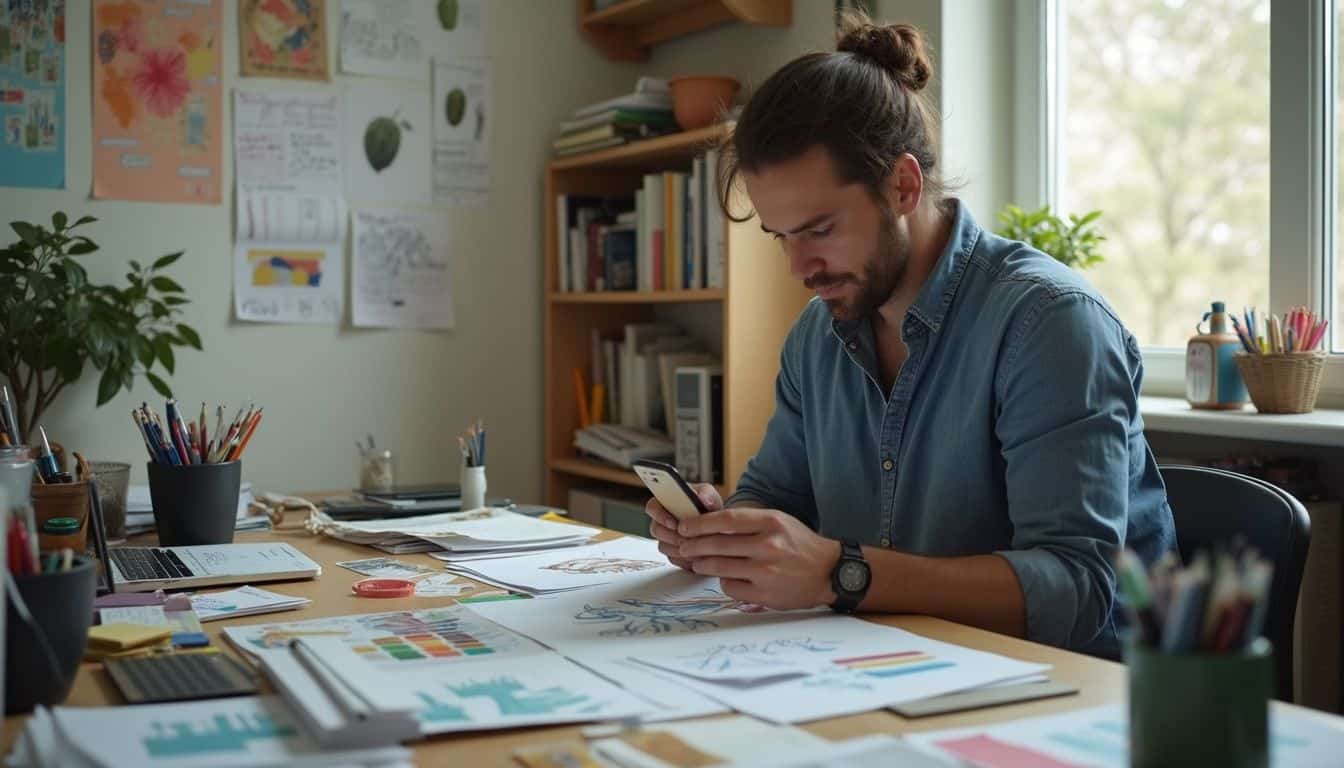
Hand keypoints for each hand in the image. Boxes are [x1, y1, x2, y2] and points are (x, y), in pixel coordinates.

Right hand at [646, 483, 722, 571]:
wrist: (717, 526)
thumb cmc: (709, 507)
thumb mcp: (710, 497)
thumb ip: (707, 495)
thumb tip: (702, 498)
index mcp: (665, 502)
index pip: (652, 507)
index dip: (660, 516)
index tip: (674, 523)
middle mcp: (661, 520)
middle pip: (655, 529)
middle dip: (671, 535)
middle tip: (687, 538)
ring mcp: (665, 537)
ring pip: (663, 546)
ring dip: (679, 548)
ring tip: (696, 547)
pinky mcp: (671, 552)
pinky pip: (672, 558)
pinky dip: (684, 559)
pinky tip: (697, 555)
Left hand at [677, 508, 840, 609]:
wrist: (830, 572)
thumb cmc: (800, 545)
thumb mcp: (779, 522)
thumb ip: (749, 522)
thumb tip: (710, 525)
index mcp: (771, 522)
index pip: (726, 520)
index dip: (700, 523)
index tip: (684, 526)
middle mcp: (768, 545)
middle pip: (717, 544)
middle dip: (693, 545)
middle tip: (682, 545)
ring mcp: (766, 571)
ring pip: (719, 567)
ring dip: (702, 564)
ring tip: (697, 562)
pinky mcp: (765, 593)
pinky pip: (730, 587)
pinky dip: (723, 581)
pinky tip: (725, 577)